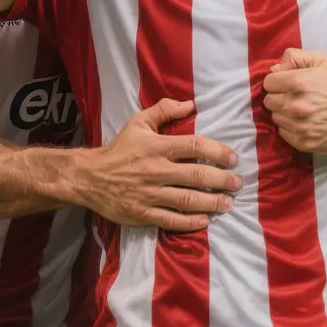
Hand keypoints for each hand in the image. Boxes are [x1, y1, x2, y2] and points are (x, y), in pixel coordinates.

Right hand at [73, 99, 241, 231]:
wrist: (89, 177)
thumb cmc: (120, 148)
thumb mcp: (138, 122)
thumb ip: (164, 110)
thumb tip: (190, 104)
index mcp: (157, 146)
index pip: (195, 146)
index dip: (218, 151)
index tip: (233, 158)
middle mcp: (156, 170)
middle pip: (196, 175)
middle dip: (222, 180)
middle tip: (237, 183)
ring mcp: (150, 194)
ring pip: (187, 199)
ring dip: (212, 203)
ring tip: (228, 204)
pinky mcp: (143, 214)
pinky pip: (171, 220)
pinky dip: (190, 222)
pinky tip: (204, 220)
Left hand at [263, 49, 326, 154]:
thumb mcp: (321, 61)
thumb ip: (294, 57)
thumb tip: (274, 69)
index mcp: (297, 82)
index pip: (268, 83)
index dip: (277, 82)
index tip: (287, 84)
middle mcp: (294, 105)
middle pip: (269, 101)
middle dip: (279, 97)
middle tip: (294, 97)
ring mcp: (297, 126)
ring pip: (275, 118)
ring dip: (284, 113)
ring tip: (301, 111)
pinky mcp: (302, 143)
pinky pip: (283, 133)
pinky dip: (290, 128)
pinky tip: (303, 123)